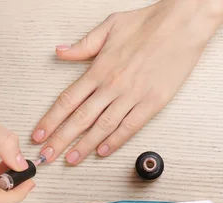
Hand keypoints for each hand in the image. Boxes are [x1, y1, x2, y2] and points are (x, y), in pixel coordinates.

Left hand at [32, 0, 222, 163]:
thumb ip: (83, 45)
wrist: (182, 24)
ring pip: (102, 127)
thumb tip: (60, 52)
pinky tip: (103, 151)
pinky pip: (129, 127)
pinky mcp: (152, 103)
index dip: (50, 120)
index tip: (39, 134)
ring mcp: (132, 96)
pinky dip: (115, 141)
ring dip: (84, 146)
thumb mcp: (109, 26)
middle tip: (46, 157)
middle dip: (60, 140)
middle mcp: (112, 86)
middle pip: (79, 119)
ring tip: (71, 159)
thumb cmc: (148, 23)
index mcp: (99, 69)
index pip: (67, 100)